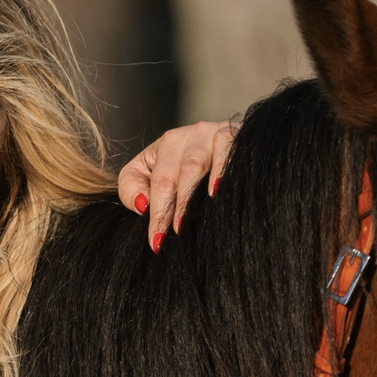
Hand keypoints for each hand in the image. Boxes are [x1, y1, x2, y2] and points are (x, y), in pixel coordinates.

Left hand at [117, 120, 237, 248]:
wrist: (244, 150)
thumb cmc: (190, 172)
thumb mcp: (151, 175)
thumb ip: (132, 189)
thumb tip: (142, 205)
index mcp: (165, 146)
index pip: (156, 184)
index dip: (155, 214)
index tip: (157, 243)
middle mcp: (187, 137)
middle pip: (169, 176)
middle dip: (168, 211)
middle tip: (168, 240)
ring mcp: (211, 134)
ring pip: (192, 166)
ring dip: (187, 197)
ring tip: (183, 225)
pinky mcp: (234, 134)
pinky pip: (224, 150)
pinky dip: (219, 171)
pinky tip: (215, 191)